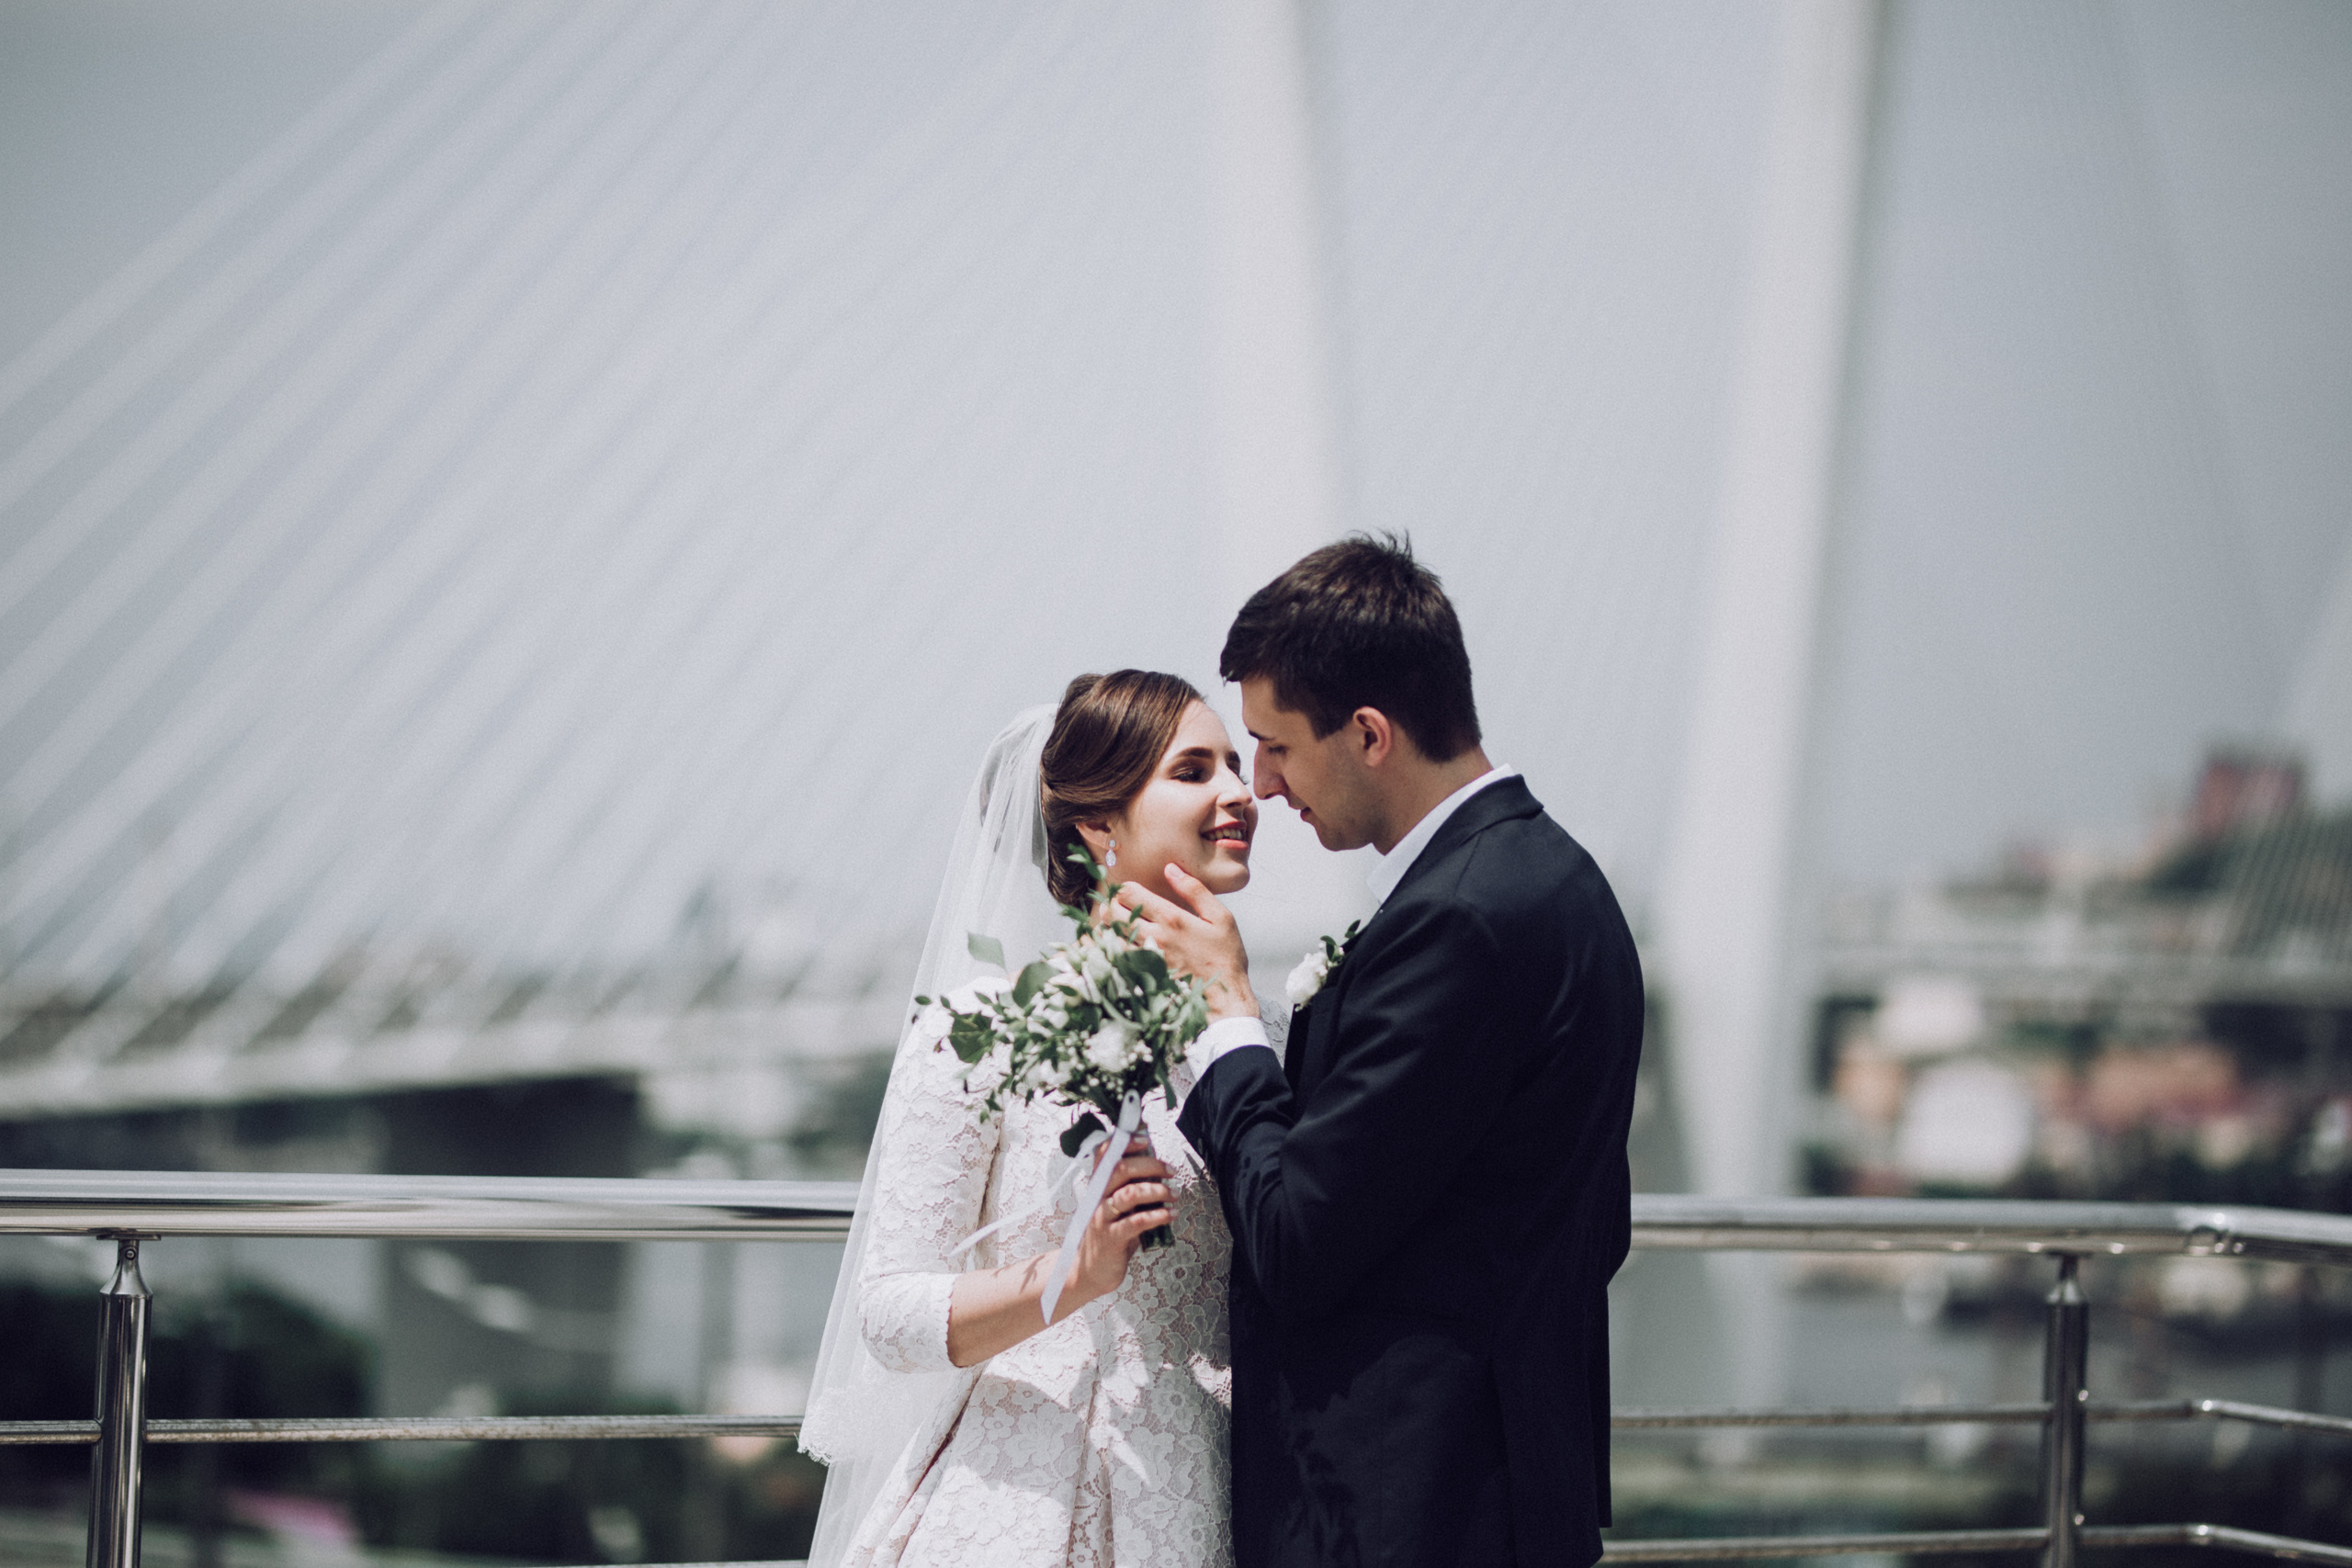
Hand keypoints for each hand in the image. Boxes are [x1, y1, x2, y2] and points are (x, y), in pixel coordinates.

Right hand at [1058, 1136, 1171, 1316]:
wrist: (1089, 1271)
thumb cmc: (1109, 1233)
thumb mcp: (1117, 1206)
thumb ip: (1131, 1186)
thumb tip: (1157, 1165)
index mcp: (1097, 1185)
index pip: (1104, 1154)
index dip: (1124, 1141)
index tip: (1145, 1138)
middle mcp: (1097, 1197)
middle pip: (1120, 1169)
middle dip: (1151, 1165)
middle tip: (1171, 1171)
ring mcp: (1102, 1218)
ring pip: (1129, 1194)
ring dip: (1157, 1191)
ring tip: (1174, 1195)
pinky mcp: (1111, 1238)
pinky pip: (1136, 1222)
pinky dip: (1158, 1215)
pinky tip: (1171, 1215)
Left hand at [1115, 864, 1257, 1019]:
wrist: (1226, 996)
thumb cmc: (1225, 956)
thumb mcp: (1220, 917)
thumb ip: (1194, 890)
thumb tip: (1171, 868)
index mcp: (1172, 919)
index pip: (1130, 894)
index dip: (1124, 887)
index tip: (1129, 889)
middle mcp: (1154, 938)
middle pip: (1113, 913)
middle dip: (1111, 903)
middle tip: (1117, 903)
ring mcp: (1146, 959)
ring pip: (1111, 936)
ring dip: (1108, 925)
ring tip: (1116, 921)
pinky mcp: (1144, 975)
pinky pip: (1116, 958)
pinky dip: (1112, 947)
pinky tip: (1119, 943)